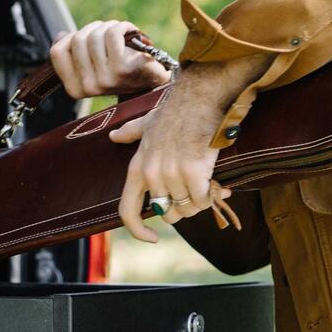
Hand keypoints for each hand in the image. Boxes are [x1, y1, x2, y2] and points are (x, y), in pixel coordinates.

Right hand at [49, 20, 171, 98]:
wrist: (154, 80)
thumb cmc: (122, 70)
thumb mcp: (93, 64)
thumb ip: (75, 53)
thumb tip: (60, 36)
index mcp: (75, 89)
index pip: (57, 52)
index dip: (71, 38)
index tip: (87, 39)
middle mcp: (88, 87)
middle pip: (77, 40)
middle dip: (93, 29)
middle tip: (107, 33)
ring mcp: (105, 79)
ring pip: (95, 35)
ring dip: (109, 27)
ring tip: (119, 34)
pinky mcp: (123, 68)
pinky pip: (112, 34)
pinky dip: (122, 26)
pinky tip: (130, 32)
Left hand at [109, 71, 231, 242]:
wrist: (200, 95)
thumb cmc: (176, 108)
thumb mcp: (146, 122)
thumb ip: (129, 133)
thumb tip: (113, 136)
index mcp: (137, 167)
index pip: (126, 211)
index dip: (138, 231)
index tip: (153, 237)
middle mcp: (151, 174)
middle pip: (168, 213)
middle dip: (184, 207)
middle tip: (196, 193)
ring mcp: (171, 174)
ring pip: (189, 208)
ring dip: (202, 201)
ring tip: (208, 183)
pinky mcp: (194, 172)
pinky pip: (204, 200)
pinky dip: (213, 196)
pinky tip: (218, 183)